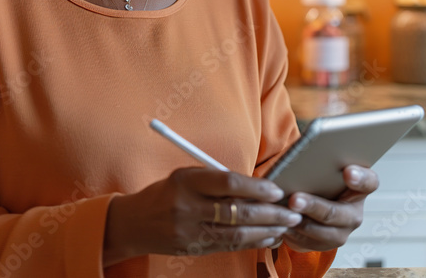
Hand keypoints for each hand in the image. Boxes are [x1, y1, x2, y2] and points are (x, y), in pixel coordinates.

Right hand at [103, 167, 303, 264]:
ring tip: (286, 227)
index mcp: (186, 181)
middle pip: (236, 212)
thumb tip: (257, 185)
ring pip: (235, 234)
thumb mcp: (186, 176)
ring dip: (266, 231)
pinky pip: (228, 246)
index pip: (227, 183)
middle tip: (292, 211)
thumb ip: (216, 179)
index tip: (277, 190)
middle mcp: (187, 207)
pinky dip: (251, 243)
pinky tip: (268, 238)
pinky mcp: (192, 248)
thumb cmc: (166, 192)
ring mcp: (189, 231)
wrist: (133, 222)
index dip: (255, 187)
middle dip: (269, 213)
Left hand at [280, 165, 378, 252]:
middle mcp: (354, 213)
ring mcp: (342, 231)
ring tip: (283, 212)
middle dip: (314, 206)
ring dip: (300, 222)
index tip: (348, 171)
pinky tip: (280, 223)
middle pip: (336, 212)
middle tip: (295, 199)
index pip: (369, 182)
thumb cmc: (323, 178)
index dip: (360, 178)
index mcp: (361, 188)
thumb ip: (324, 162)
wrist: (318, 201)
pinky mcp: (325, 245)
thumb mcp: (327, 167)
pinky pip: (307, 242)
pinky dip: (292, 232)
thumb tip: (304, 156)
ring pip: (321, 232)